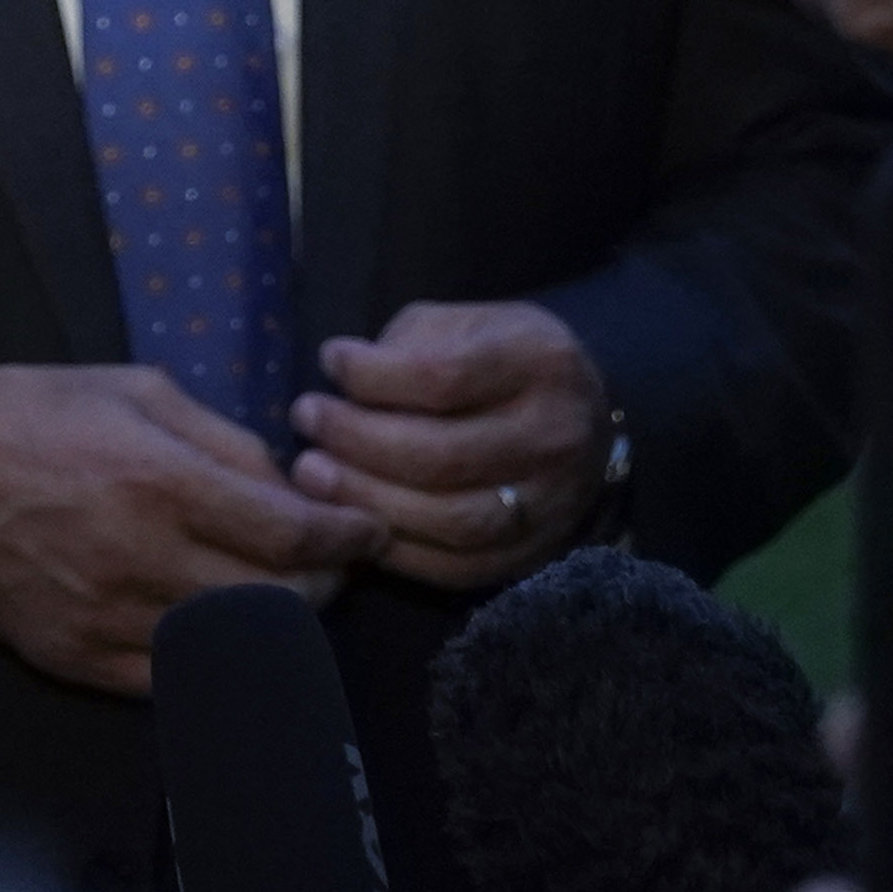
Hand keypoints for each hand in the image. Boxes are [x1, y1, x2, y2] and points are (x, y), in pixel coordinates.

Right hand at [0, 362, 375, 696]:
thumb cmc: (37, 414)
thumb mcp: (138, 390)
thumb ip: (223, 439)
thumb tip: (288, 486)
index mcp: (162, 482)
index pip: (292, 535)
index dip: (348, 538)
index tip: (367, 532)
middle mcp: (144, 560)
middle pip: (277, 600)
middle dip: (324, 583)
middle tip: (331, 563)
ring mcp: (110, 620)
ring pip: (233, 648)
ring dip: (274, 624)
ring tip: (282, 594)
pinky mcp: (79, 660)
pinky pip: (175, 680)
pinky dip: (215, 659)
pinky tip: (225, 631)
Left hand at [286, 300, 606, 586]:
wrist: (585, 423)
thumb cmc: (504, 361)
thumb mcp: (469, 323)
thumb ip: (411, 343)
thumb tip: (344, 377)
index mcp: (540, 363)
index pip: (445, 378)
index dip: (375, 376)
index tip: (329, 361)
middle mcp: (555, 437)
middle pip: (444, 455)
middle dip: (359, 442)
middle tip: (307, 422)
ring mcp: (551, 505)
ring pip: (452, 520)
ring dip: (370, 501)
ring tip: (314, 475)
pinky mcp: (535, 555)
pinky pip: (459, 568)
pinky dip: (397, 551)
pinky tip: (353, 521)